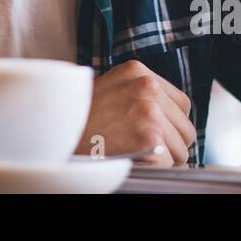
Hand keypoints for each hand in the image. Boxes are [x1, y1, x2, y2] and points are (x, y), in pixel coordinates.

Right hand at [74, 60, 195, 163]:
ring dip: (164, 158)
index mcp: (139, 72)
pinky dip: (156, 169)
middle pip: (185, 126)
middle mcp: (148, 87)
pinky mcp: (148, 137)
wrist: (56, 131)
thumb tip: (169, 116)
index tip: (158, 133)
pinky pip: (168, 163)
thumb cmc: (80, 115)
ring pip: (181, 148)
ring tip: (138, 155)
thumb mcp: (111, 87)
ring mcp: (150, 112)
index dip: (172, 123)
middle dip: (171, 143)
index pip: (181, 103)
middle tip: (147, 149)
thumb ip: (139, 93)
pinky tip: (136, 162)